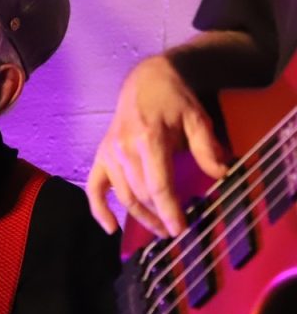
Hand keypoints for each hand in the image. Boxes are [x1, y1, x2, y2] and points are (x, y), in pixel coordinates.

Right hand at [87, 55, 228, 237]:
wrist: (144, 81)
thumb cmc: (173, 99)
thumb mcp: (196, 117)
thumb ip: (205, 147)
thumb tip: (219, 174)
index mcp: (148, 140)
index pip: (157, 185)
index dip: (169, 211)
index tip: (181, 230)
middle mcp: (123, 149)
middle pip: (140, 195)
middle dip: (158, 217)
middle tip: (176, 232)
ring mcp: (109, 154)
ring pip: (123, 195)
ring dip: (140, 217)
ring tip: (159, 229)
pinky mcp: (101, 156)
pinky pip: (94, 188)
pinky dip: (99, 210)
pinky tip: (111, 228)